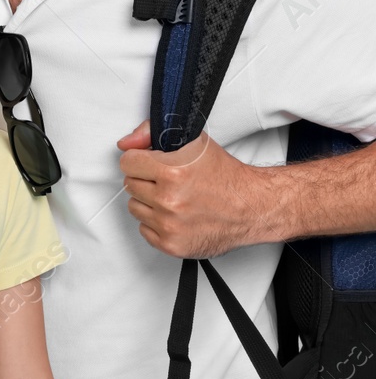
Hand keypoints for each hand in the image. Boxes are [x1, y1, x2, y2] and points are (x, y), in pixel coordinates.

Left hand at [117, 121, 267, 257]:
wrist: (252, 207)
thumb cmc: (225, 177)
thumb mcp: (193, 142)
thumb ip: (151, 133)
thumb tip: (125, 143)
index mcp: (172, 172)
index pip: (127, 162)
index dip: (140, 161)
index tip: (152, 165)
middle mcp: (169, 200)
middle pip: (130, 185)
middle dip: (146, 181)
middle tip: (169, 182)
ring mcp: (169, 225)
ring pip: (135, 207)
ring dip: (149, 203)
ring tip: (174, 199)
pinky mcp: (172, 245)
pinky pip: (144, 230)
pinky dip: (156, 224)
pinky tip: (175, 216)